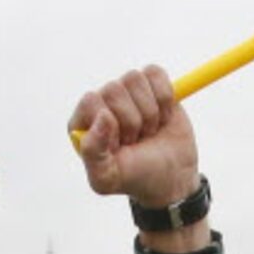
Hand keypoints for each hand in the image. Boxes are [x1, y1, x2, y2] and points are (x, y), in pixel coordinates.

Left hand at [67, 67, 204, 250]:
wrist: (171, 180)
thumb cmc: (135, 179)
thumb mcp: (106, 178)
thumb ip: (92, 152)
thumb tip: (103, 116)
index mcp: (83, 121)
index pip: (91, 101)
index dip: (111, 124)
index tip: (120, 145)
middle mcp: (102, 102)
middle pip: (114, 89)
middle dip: (133, 121)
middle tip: (136, 141)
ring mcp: (127, 93)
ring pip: (135, 78)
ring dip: (150, 112)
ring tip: (149, 131)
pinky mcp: (152, 86)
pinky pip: (155, 73)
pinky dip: (165, 98)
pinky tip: (162, 118)